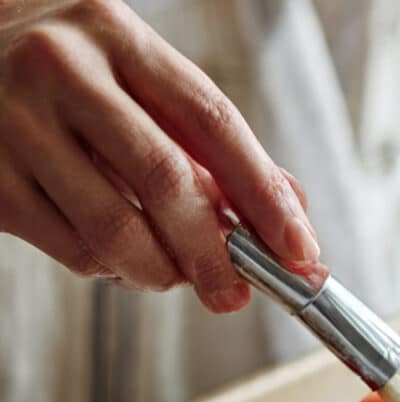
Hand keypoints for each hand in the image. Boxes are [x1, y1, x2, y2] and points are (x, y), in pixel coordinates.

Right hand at [0, 0, 318, 311]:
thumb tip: (293, 213)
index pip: (213, 122)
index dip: (264, 194)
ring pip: (115, 231)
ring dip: (160, 272)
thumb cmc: (77, 80)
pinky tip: (114, 254)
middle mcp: (62, 70)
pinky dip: (110, 270)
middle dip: (213, 254)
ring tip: (169, 272)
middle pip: (164, 181)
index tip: (299, 249)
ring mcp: (15, 123)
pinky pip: (73, 251)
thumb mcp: (144, 84)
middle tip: (234, 294)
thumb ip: (216, 147)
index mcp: (119, 38)